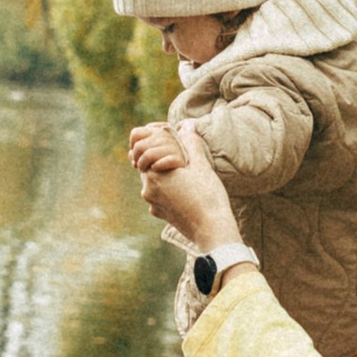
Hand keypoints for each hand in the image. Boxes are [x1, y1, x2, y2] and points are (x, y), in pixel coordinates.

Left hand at [127, 123, 188, 178]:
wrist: (191, 173)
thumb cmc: (169, 160)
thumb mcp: (157, 150)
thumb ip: (143, 149)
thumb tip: (130, 155)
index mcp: (158, 131)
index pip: (135, 133)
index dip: (132, 145)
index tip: (137, 155)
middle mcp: (164, 136)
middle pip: (138, 147)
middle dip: (136, 159)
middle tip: (141, 167)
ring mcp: (172, 147)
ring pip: (147, 156)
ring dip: (142, 166)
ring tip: (146, 171)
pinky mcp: (178, 159)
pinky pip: (158, 164)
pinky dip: (155, 167)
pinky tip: (157, 169)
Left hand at [133, 120, 241, 256]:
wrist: (213, 231)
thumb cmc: (208, 197)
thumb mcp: (201, 166)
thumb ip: (191, 143)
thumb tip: (188, 125)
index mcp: (154, 174)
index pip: (144, 150)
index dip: (157, 144)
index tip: (171, 145)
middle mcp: (148, 190)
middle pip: (148, 165)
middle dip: (160, 159)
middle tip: (180, 159)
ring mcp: (153, 205)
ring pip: (154, 181)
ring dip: (165, 175)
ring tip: (185, 176)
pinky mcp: (160, 215)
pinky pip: (160, 196)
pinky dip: (168, 191)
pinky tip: (185, 192)